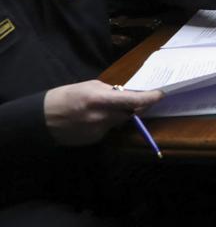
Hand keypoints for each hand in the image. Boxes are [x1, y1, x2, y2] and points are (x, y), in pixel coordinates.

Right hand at [44, 80, 162, 145]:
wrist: (41, 119)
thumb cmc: (65, 97)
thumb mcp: (89, 87)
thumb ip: (110, 91)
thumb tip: (126, 94)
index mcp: (99, 100)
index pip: (132, 101)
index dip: (150, 98)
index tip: (161, 94)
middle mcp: (100, 117)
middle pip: (129, 113)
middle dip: (134, 106)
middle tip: (133, 99)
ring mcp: (97, 131)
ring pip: (119, 122)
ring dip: (118, 115)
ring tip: (101, 108)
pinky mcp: (93, 140)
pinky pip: (108, 130)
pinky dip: (106, 123)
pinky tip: (91, 119)